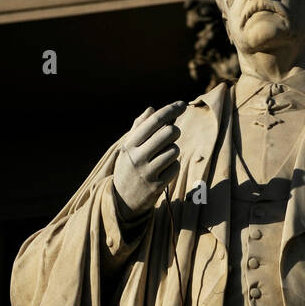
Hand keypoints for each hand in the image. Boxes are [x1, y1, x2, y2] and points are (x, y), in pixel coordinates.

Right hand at [113, 101, 185, 218]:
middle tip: (172, 135)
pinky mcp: (156, 186)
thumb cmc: (127, 167)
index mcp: (130, 144)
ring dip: (174, 150)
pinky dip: (173, 166)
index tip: (183, 104)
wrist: (121, 201)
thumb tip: (152, 109)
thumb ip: (139, 128)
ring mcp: (147, 173)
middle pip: (169, 133)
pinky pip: (175, 167)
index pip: (155, 121)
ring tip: (164, 156)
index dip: (171, 110)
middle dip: (175, 131)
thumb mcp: (127, 148)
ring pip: (175, 150)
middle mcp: (137, 157)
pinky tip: (164, 169)